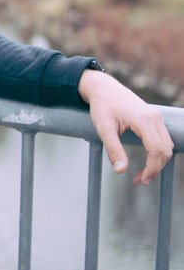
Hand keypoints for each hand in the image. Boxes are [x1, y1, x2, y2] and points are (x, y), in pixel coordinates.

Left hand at [78, 69, 172, 185]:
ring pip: (167, 146)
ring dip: (158, 162)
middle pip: (165, 150)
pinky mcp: (154, 118)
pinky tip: (147, 161)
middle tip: (139, 181)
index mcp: (143, 120)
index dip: (151, 169)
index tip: (140, 180)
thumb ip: (113, 150)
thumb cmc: (102, 106)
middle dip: (155, 169)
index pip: (156, 150)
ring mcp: (156, 117)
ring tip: (141, 174)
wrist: (103, 88)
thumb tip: (120, 171)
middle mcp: (155, 117)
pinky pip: (163, 139)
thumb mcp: (104, 129)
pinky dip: (158, 153)